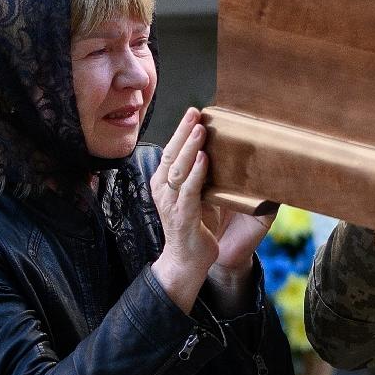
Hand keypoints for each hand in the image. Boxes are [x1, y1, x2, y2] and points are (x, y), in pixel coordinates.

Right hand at [151, 108, 273, 294]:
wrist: (186, 262)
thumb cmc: (191, 227)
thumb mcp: (193, 196)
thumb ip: (197, 177)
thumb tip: (212, 153)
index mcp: (164, 183)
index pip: (170, 151)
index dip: (180, 131)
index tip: (192, 113)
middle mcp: (163, 190)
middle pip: (172, 155)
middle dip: (183, 132)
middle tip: (195, 113)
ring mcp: (171, 204)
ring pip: (179, 169)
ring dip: (190, 148)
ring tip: (200, 129)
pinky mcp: (183, 217)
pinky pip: (189, 191)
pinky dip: (197, 173)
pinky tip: (204, 159)